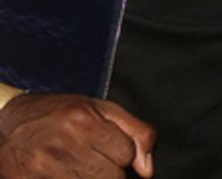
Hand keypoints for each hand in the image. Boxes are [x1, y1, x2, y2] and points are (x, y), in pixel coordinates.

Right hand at [0, 92, 154, 177]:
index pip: (126, 153)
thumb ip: (135, 132)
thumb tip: (147, 169)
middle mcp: (63, 143)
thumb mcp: (100, 109)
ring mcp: (44, 167)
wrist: (6, 124)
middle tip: (94, 162)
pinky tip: (66, 174)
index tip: (109, 150)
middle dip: (110, 172)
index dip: (122, 155)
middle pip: (111, 177)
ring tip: (78, 168)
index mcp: (83, 119)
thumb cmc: (56, 114)